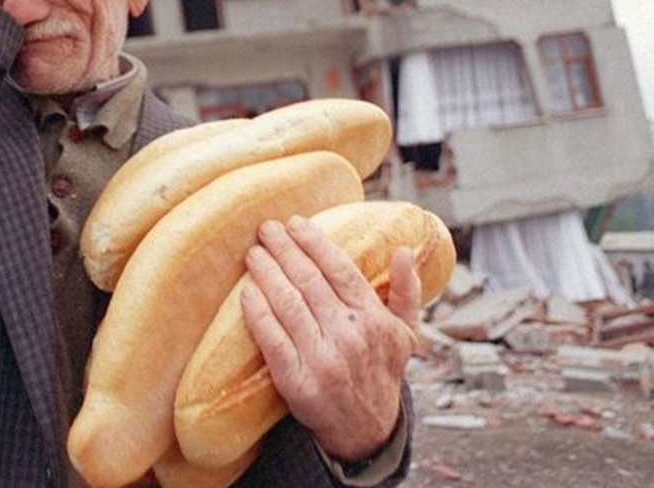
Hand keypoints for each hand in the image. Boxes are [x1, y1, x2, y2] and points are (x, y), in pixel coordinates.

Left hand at [240, 216, 420, 461]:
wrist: (366, 430)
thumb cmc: (381, 372)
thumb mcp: (406, 333)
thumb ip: (407, 291)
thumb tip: (404, 250)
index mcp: (374, 319)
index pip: (340, 270)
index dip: (314, 243)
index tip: (295, 222)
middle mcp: (349, 336)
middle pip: (309, 281)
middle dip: (284, 250)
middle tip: (265, 229)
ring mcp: (322, 360)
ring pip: (288, 305)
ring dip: (267, 274)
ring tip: (253, 254)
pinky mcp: (297, 382)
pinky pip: (272, 340)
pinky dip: (257, 313)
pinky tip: (247, 293)